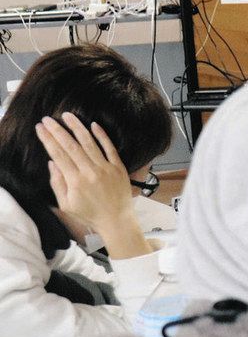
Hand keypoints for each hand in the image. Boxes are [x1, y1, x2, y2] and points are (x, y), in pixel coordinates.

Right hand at [36, 113, 149, 259]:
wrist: (116, 220)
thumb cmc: (89, 214)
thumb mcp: (66, 204)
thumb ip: (57, 183)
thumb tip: (51, 163)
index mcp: (75, 181)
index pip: (58, 154)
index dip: (48, 140)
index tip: (40, 128)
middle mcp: (90, 172)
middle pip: (71, 146)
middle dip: (58, 130)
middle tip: (48, 119)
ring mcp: (106, 168)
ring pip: (90, 143)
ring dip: (77, 127)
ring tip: (68, 116)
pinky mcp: (119, 168)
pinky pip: (110, 148)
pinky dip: (102, 135)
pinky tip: (93, 125)